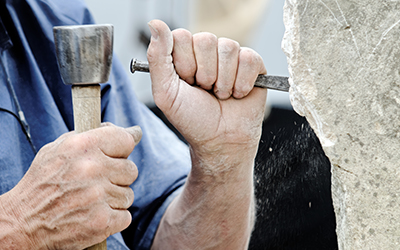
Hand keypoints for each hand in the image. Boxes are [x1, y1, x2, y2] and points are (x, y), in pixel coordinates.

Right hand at [0, 124, 141, 249]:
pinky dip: (113, 218)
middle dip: (118, 177)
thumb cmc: (43, 183)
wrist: (22, 222)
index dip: (124, 149)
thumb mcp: (60, 149)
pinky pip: (126, 216)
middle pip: (131, 170)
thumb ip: (95, 136)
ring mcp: (98, 196)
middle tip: (98, 182)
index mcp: (82, 146)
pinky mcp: (101, 221)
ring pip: (128, 194)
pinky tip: (94, 214)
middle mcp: (92, 168)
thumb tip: (135, 132)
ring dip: (114, 199)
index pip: (126, 140)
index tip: (120, 154)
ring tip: (92, 200)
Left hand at [147, 20, 266, 166]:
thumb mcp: (166, 92)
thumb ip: (157, 58)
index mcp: (185, 54)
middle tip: (205, 91)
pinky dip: (242, 83)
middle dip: (204, 74)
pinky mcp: (253, 64)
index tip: (186, 83)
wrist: (221, 141)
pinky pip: (249, 58)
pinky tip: (238, 94)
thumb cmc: (193, 119)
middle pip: (206, 39)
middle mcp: (208, 51)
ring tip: (221, 95)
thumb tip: (155, 23)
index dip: (184, 63)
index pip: (181, 36)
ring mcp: (231, 56)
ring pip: (228, 47)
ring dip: (223, 81)